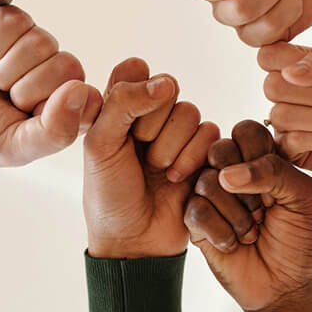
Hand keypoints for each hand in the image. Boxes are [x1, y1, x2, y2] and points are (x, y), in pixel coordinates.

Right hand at [0, 5, 100, 166]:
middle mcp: (52, 75)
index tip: (25, 117)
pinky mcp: (5, 21)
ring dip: (5, 65)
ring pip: (42, 41)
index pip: (89, 97)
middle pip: (67, 66)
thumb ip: (56, 130)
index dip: (57, 106)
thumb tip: (83, 90)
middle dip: (25, 87)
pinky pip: (16, 21)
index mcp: (63, 109)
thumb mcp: (12, 148)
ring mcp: (31, 46)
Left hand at [83, 57, 218, 257]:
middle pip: (167, 88)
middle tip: (138, 155)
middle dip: (152, 127)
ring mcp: (177, 133)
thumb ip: (124, 104)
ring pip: (190, 111)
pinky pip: (210, 133)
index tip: (120, 127)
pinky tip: (177, 180)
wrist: (135, 241)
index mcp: (118, 106)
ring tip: (157, 171)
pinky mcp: (203, 152)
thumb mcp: (100, 145)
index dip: (132, 95)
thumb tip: (165, 82)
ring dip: (172, 146)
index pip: (136, 70)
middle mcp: (150, 114)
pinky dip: (192, 158)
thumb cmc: (109, 194)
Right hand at [184, 120, 311, 311]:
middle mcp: (230, 170)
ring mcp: (208, 194)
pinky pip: (197, 211)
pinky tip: (234, 244)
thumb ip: (276, 171)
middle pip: (220, 150)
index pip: (246, 130)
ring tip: (251, 231)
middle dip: (248, 188)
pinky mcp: (193, 220)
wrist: (283, 285)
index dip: (258, 155)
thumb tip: (227, 174)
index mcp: (258, 157)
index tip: (276, 186)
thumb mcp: (304, 198)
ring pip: (208, 183)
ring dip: (238, 216)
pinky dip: (222, 233)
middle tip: (263, 210)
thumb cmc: (297, 238)